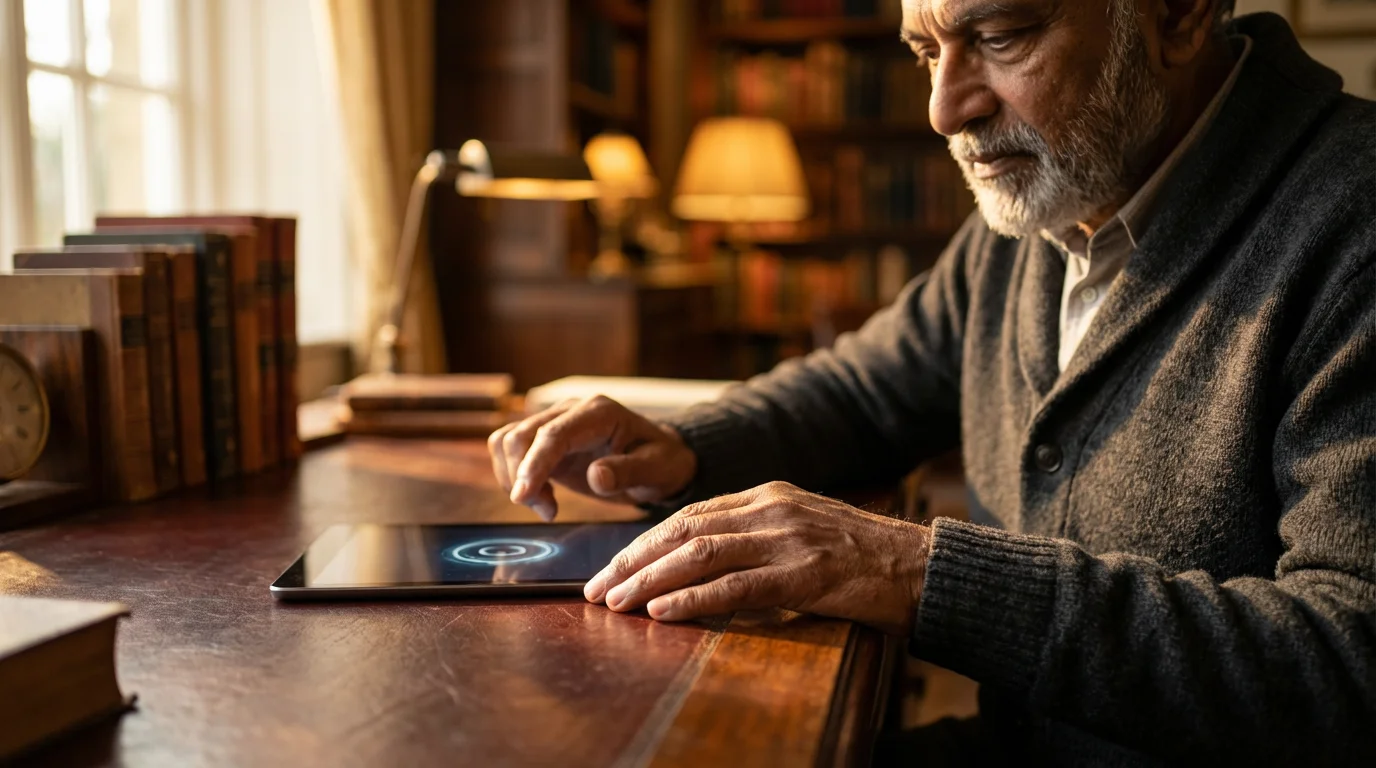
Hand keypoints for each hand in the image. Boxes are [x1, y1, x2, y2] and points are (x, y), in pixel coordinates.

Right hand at [488, 395, 697, 520]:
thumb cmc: (662, 462)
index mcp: (600, 413)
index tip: (522, 496)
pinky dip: (515, 476)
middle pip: (521, 435)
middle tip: (547, 511)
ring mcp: (556, 422)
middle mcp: (572, 410)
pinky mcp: (546, 439)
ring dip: (514, 477)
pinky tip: (542, 498)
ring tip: (546, 507)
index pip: (553, 434)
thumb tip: (596, 477)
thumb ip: (628, 472)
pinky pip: (512, 450)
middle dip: (521, 476)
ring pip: (509, 440)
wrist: (661, 458)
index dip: (533, 465)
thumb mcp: (657, 471)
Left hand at [583, 481, 930, 634]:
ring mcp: (790, 540)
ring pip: (700, 554)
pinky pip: (735, 588)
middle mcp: (773, 509)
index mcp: (769, 495)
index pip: (689, 514)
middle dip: (632, 560)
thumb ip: (755, 536)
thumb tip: (697, 561)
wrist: (923, 567)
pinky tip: (662, 613)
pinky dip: (692, 601)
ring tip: (615, 602)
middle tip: (595, 588)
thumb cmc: (862, 557)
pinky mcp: (807, 575)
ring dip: (649, 581)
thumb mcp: (803, 529)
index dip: (643, 542)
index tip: (610, 568)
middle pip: (683, 530)